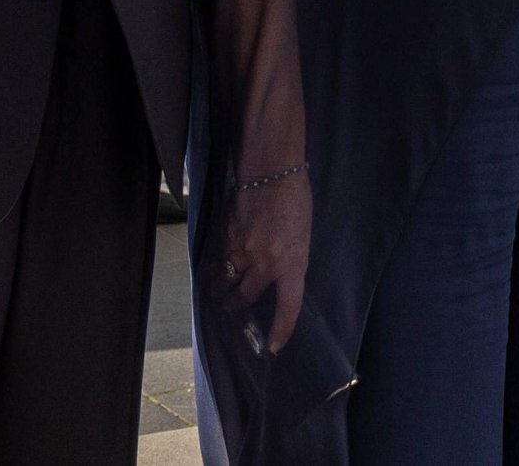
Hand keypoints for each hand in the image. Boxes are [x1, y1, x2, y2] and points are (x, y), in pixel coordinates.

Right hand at [212, 172, 311, 353]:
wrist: (272, 170)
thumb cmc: (295, 201)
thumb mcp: (301, 237)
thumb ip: (288, 260)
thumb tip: (274, 275)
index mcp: (293, 264)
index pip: (288, 308)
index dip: (281, 331)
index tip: (273, 348)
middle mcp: (266, 263)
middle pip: (245, 297)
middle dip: (236, 306)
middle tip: (231, 309)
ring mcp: (243, 249)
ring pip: (227, 279)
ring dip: (221, 288)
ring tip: (217, 293)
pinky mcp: (227, 235)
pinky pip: (220, 255)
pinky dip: (218, 262)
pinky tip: (217, 262)